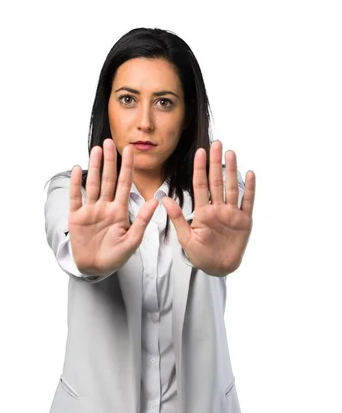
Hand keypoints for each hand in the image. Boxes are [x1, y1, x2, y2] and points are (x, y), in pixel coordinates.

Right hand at [69, 138, 157, 274]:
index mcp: (120, 211)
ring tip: (96, 150)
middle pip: (108, 180)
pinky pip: (76, 197)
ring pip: (93, 184)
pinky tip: (77, 169)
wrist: (96, 268)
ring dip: (95, 167)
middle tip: (110, 142)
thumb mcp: (132, 241)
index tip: (130, 150)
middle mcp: (105, 207)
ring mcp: (90, 210)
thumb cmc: (115, 256)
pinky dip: (76, 184)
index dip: (127, 167)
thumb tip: (155, 202)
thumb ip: (142, 221)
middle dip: (110, 161)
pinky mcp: (77, 217)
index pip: (124, 185)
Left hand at [162, 140, 255, 275]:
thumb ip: (177, 218)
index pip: (200, 186)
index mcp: (203, 212)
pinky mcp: (244, 221)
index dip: (200, 169)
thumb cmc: (200, 255)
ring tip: (231, 153)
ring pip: (231, 188)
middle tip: (216, 144)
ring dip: (231, 171)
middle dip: (216, 163)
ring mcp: (231, 214)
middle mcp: (217, 209)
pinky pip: (247, 202)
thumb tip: (163, 199)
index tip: (200, 152)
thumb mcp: (185, 238)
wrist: (217, 268)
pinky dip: (249, 189)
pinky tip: (250, 174)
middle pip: (216, 182)